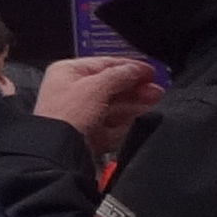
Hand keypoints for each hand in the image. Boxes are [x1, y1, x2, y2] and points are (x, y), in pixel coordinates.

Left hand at [35, 54, 159, 155]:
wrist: (58, 152)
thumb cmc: (68, 114)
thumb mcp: (96, 88)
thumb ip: (120, 76)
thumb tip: (137, 69)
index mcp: (68, 72)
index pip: (104, 64)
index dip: (129, 66)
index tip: (151, 71)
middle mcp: (74, 91)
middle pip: (112, 86)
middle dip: (136, 87)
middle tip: (157, 90)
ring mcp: (82, 114)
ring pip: (115, 106)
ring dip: (136, 103)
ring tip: (156, 102)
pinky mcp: (91, 135)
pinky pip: (114, 126)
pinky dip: (128, 122)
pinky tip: (143, 118)